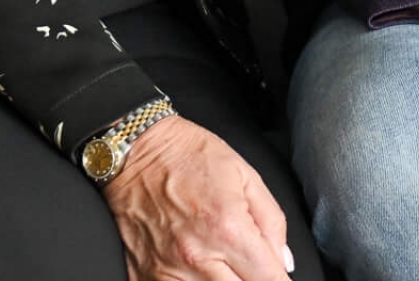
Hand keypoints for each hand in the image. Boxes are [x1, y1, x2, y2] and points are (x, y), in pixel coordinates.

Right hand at [101, 115, 296, 280]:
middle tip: (253, 270)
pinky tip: (200, 272)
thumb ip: (272, 221)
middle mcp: (198, 257)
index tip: (280, 279)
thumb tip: (282, 261)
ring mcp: (168, 271)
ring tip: (226, 266)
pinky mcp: (144, 276)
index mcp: (228, 229)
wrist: (136, 150)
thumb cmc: (189, 156)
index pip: (269, 280)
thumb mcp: (246, 175)